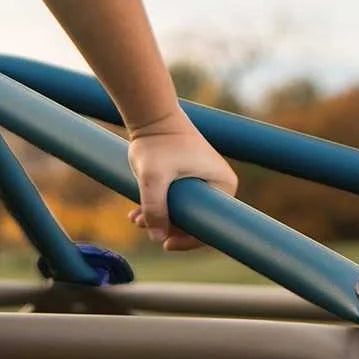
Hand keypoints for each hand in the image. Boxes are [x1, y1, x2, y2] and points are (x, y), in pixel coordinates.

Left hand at [125, 113, 237, 251]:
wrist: (151, 114)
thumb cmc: (157, 142)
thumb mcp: (153, 177)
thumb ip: (154, 207)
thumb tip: (157, 238)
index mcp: (224, 185)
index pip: (211, 224)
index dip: (189, 240)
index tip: (166, 244)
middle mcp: (218, 184)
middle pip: (195, 218)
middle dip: (168, 227)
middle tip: (142, 225)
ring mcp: (204, 180)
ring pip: (182, 210)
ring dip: (158, 217)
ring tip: (135, 218)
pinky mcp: (188, 176)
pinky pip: (176, 199)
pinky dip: (157, 206)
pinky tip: (135, 213)